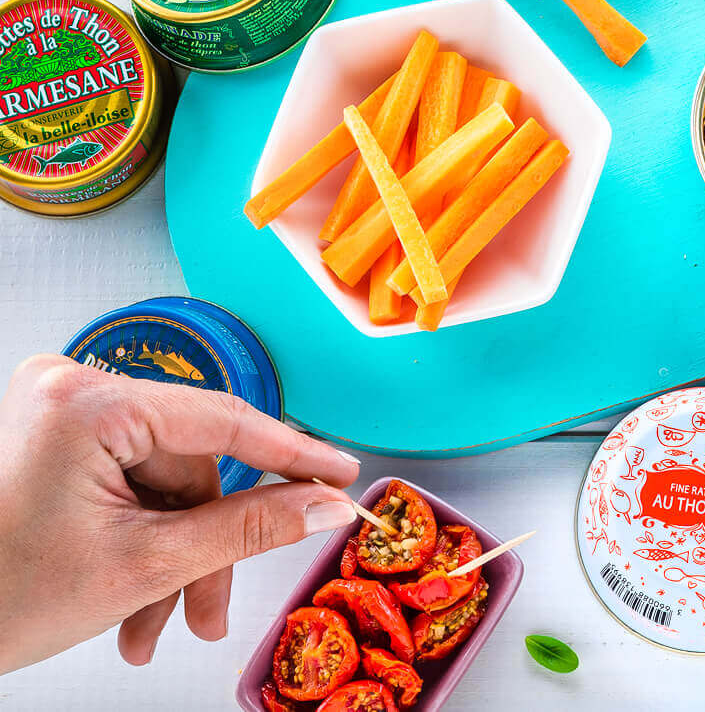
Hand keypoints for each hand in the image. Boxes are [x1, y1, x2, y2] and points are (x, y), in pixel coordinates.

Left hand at [0, 355, 360, 673]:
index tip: (341, 474)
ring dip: (168, 560)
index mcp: (87, 403)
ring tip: (151, 627)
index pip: (223, 419)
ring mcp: (58, 414)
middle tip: (210, 612)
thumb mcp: (143, 565)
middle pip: (190, 465)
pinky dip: (137, 543)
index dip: (294, 455)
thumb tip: (322, 505)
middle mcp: (70, 390)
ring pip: (161, 485)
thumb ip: (249, 528)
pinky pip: (128, 485)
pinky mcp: (51, 440)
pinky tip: (129, 602)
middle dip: (201, 549)